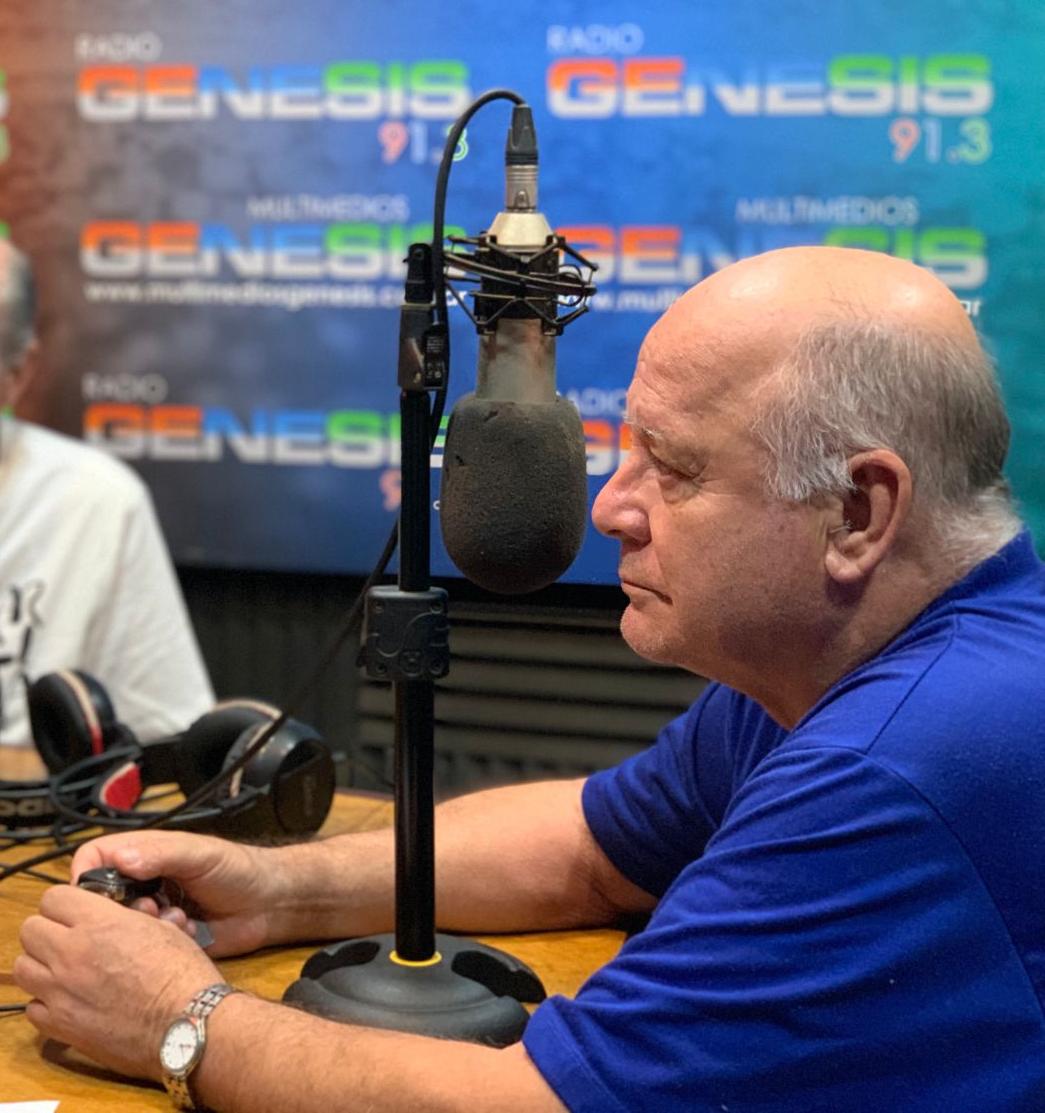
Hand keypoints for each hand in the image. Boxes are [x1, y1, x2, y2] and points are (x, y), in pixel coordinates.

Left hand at [15, 885, 221, 1079]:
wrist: (186, 1025)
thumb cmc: (182, 975)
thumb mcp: (162, 927)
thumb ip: (127, 917)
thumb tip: (117, 915)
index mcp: (100, 924)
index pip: (54, 897)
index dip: (67, 901)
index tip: (78, 910)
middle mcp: (71, 954)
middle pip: (30, 929)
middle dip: (49, 929)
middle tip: (70, 937)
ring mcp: (61, 992)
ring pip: (22, 967)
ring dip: (41, 963)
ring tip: (67, 968)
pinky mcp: (60, 1026)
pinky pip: (33, 1006)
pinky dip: (46, 1001)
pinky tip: (71, 999)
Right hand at [71, 831, 274, 956]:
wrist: (269, 904)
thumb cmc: (237, 868)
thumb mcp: (199, 855)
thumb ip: (162, 855)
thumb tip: (121, 859)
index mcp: (144, 855)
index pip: (94, 859)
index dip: (85, 876)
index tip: (93, 897)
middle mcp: (143, 882)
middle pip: (101, 898)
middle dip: (118, 909)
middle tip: (148, 910)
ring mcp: (152, 911)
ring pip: (120, 925)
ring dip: (144, 925)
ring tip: (175, 920)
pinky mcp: (163, 938)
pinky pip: (143, 945)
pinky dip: (162, 940)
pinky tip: (189, 931)